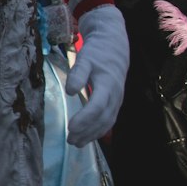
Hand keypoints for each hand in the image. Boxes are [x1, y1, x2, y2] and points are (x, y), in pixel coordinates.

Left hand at [65, 5, 128, 147]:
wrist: (113, 42)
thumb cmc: (97, 51)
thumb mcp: (85, 58)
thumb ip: (78, 74)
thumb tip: (70, 92)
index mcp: (108, 84)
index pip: (97, 107)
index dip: (84, 119)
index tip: (70, 127)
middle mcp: (115, 95)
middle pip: (102, 119)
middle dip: (86, 131)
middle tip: (69, 140)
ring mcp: (118, 99)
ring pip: (107, 122)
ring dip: (92, 134)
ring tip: (75, 143)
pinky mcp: (116, 101)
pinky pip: (109, 119)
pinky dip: (98, 130)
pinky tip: (87, 136)